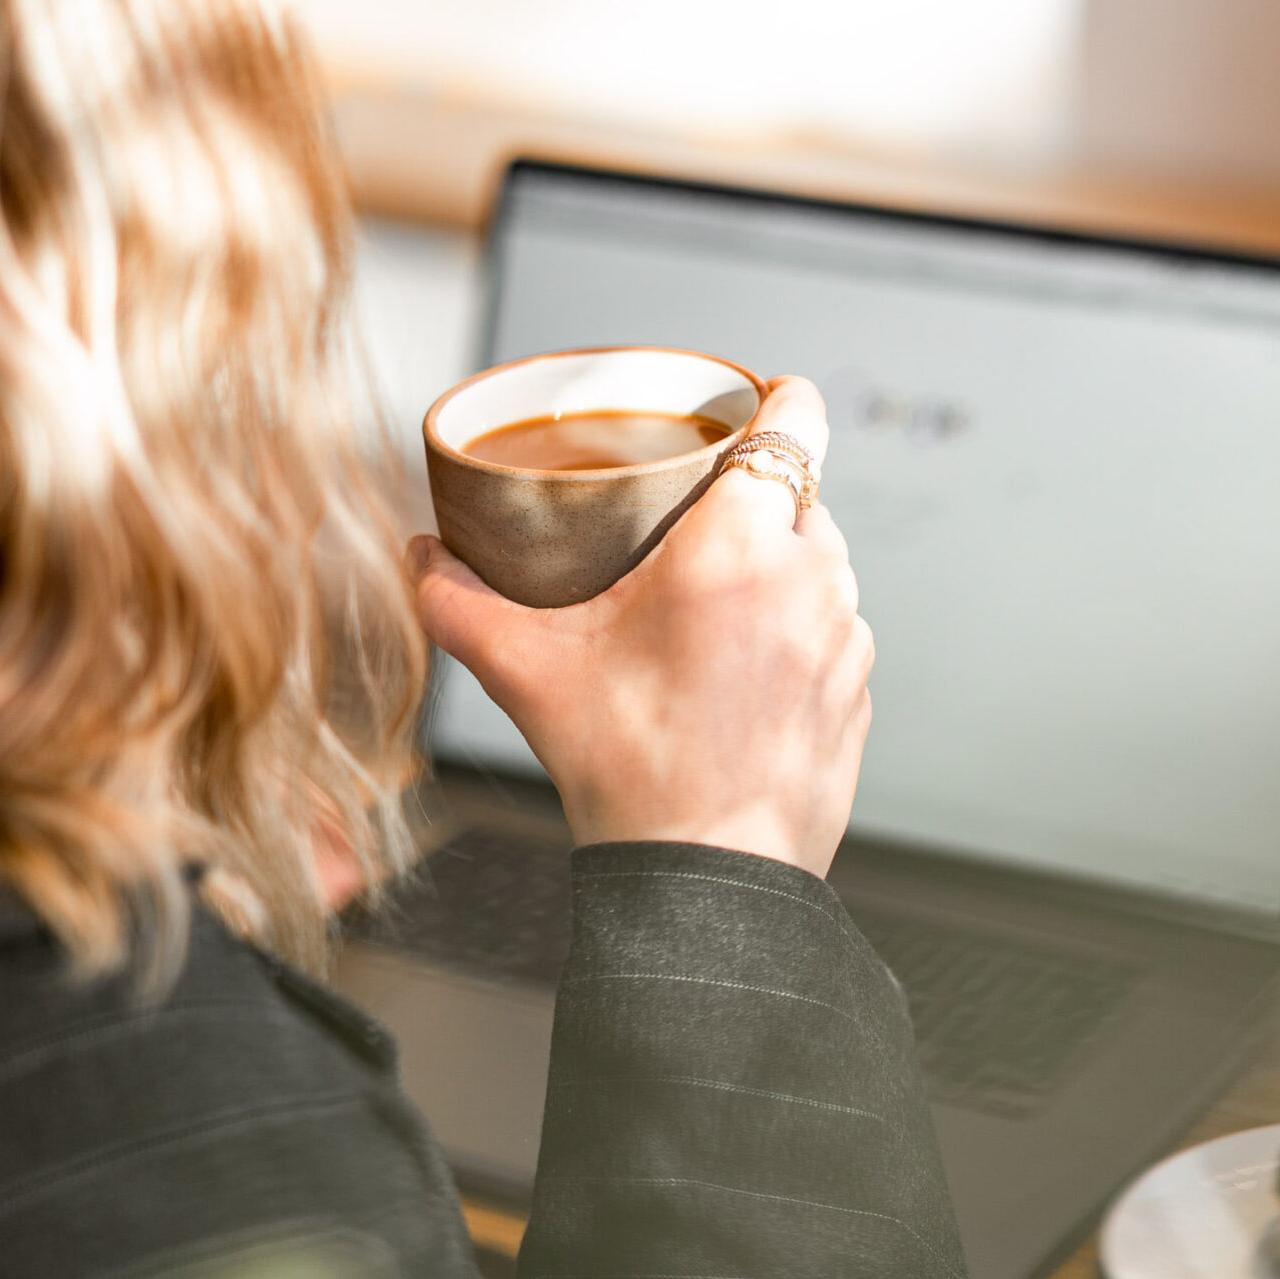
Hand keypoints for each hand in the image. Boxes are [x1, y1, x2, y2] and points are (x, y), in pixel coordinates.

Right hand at [408, 378, 872, 877]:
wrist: (704, 878)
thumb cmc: (632, 772)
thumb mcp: (529, 672)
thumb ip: (462, 602)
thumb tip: (421, 560)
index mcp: (739, 545)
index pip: (796, 419)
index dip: (776, 400)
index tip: (746, 408)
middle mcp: (811, 577)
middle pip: (800, 493)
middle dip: (752, 502)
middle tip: (690, 528)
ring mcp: (845, 638)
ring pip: (821, 565)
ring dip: (778, 570)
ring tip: (711, 608)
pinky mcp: (858, 693)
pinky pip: (832, 633)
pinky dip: (795, 637)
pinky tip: (740, 674)